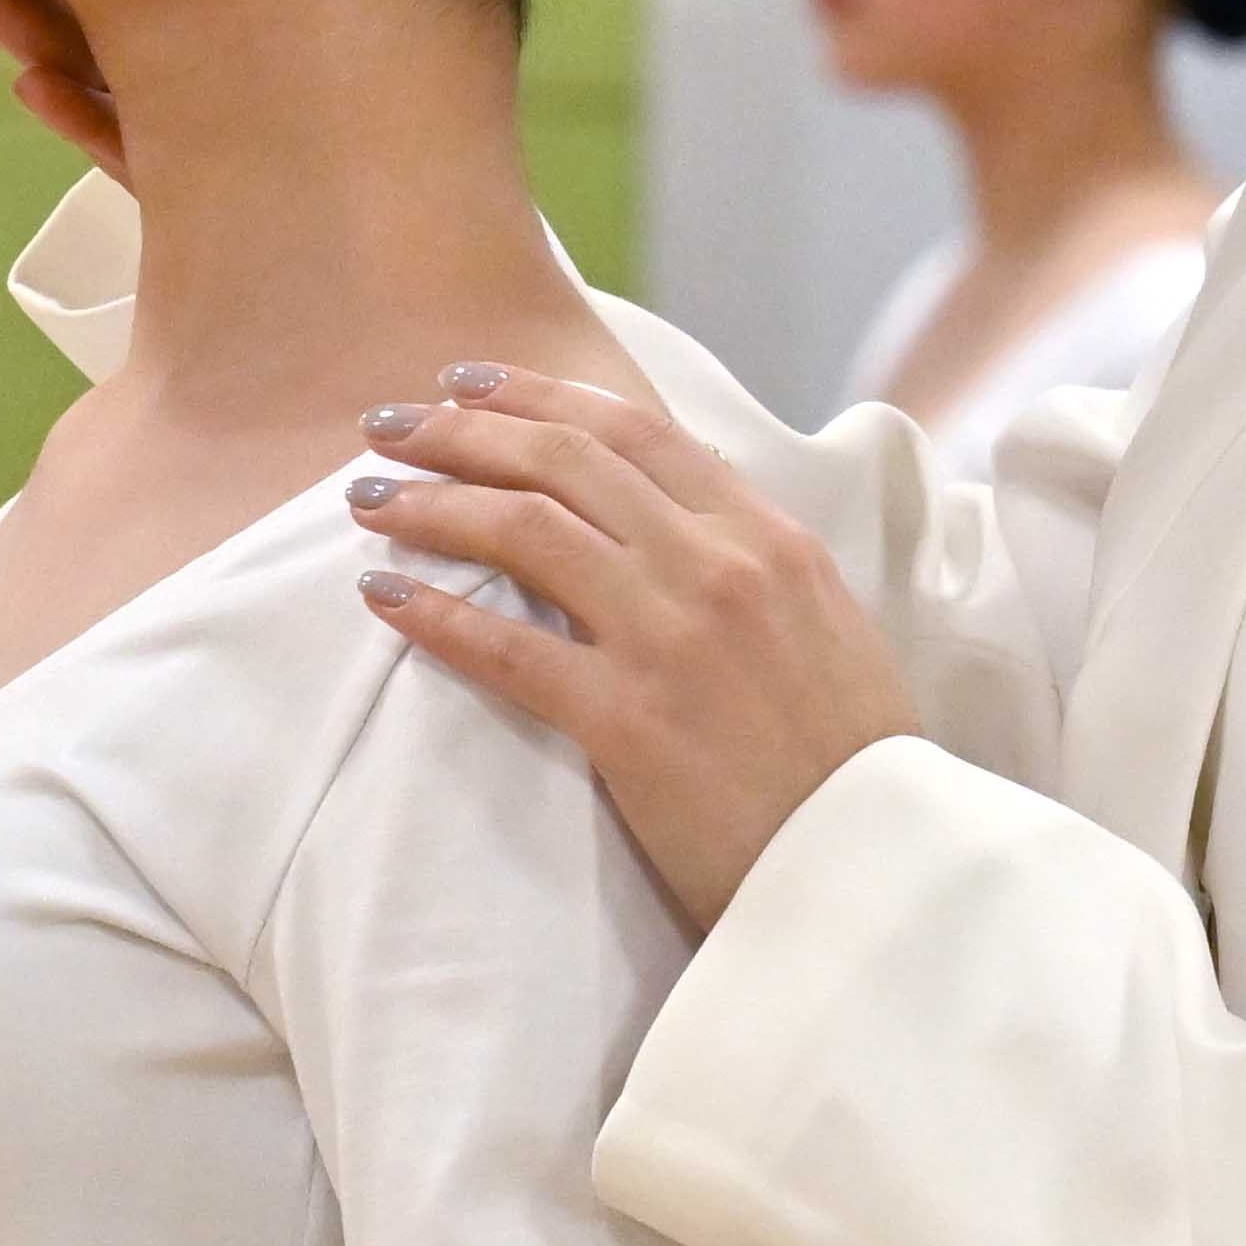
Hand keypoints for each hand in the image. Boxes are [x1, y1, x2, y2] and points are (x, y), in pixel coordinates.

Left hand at [348, 367, 916, 928]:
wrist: (875, 861)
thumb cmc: (850, 761)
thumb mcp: (823, 625)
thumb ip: (753, 565)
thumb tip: (680, 525)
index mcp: (768, 536)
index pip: (633, 430)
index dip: (536, 396)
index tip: (467, 384)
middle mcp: (718, 565)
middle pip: (562, 461)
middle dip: (462, 432)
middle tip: (390, 427)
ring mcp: (670, 636)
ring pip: (525, 531)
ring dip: (432, 504)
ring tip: (370, 500)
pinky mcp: (628, 719)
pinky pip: (507, 648)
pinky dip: (436, 613)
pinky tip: (385, 598)